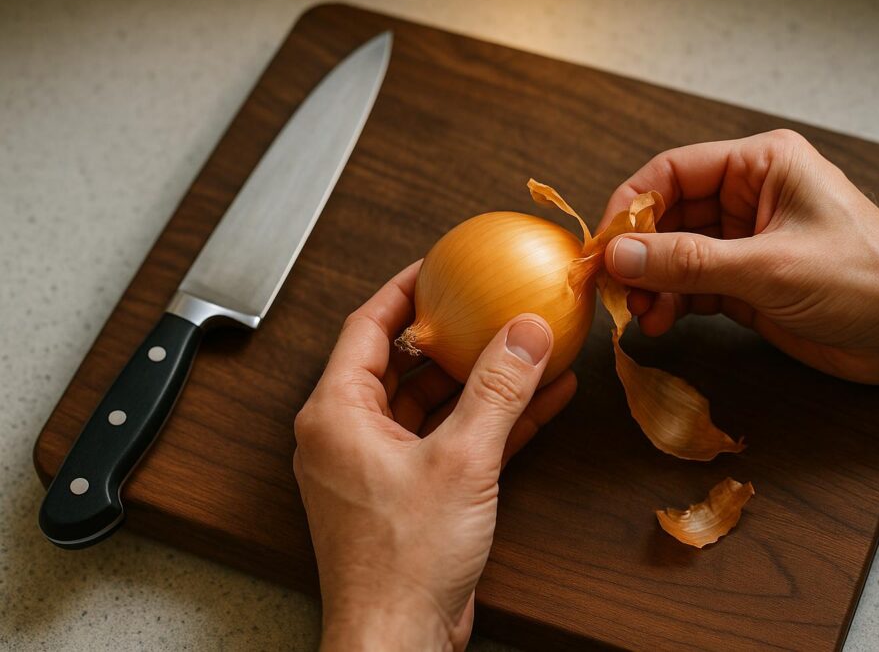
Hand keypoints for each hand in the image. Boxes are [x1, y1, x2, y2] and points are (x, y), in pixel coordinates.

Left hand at [293, 261, 576, 650]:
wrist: (398, 641)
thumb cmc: (402, 563)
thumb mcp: (461, 460)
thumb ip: (498, 391)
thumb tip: (525, 333)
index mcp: (338, 414)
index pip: (367, 327)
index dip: (405, 290)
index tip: (437, 265)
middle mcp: (351, 435)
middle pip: (405, 363)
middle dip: (454, 334)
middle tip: (489, 301)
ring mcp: (381, 467)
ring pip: (434, 404)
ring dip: (482, 381)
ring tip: (527, 347)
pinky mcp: (412, 495)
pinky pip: (452, 441)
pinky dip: (491, 422)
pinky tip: (540, 402)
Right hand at [600, 130, 878, 433]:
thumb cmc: (864, 278)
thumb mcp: (768, 268)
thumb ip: (688, 262)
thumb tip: (618, 255)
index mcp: (761, 166)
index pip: (673, 171)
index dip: (631, 206)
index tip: (603, 245)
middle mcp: (749, 197)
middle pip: (668, 215)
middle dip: (639, 253)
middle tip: (612, 287)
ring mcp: (746, 241)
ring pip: (675, 254)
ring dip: (651, 283)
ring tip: (638, 313)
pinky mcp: (746, 282)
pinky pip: (692, 286)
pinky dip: (670, 303)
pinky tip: (658, 322)